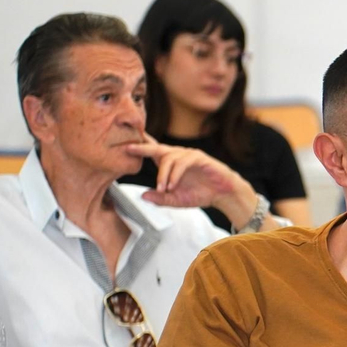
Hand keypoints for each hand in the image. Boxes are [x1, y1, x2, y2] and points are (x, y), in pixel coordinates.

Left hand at [125, 137, 255, 225]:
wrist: (224, 195)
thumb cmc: (201, 194)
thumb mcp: (176, 200)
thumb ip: (160, 198)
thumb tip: (142, 196)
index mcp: (170, 163)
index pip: (152, 152)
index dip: (139, 148)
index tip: (122, 146)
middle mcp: (178, 156)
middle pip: (157, 148)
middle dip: (142, 147)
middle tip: (128, 148)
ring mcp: (189, 155)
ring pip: (169, 158)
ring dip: (163, 174)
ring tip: (163, 189)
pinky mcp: (200, 158)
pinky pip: (183, 163)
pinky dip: (175, 174)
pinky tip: (172, 185)